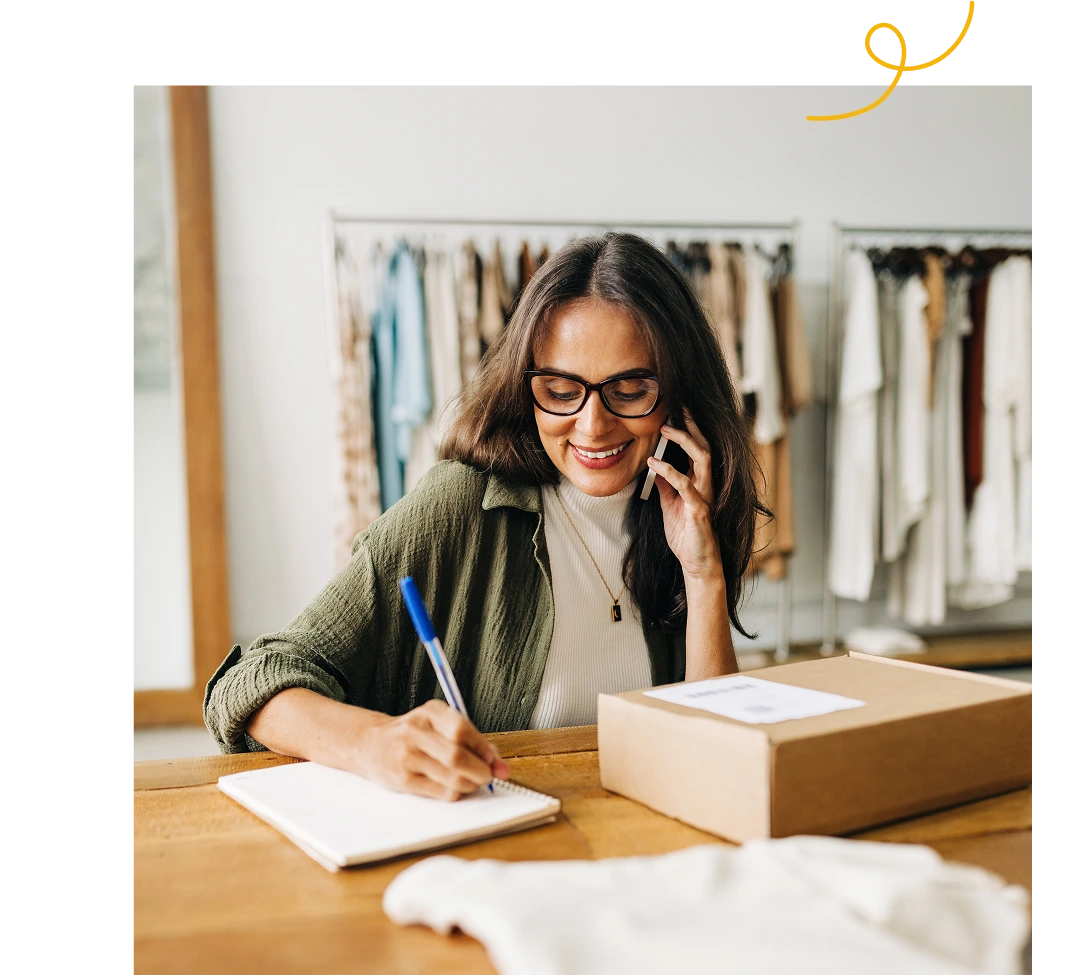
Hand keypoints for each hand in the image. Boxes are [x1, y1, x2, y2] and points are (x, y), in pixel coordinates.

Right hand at [357, 699, 510, 800]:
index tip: (494, 760)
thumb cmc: (412, 734)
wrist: (371, 744)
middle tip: (488, 776)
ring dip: (470, 784)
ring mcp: (407, 756)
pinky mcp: (402, 779)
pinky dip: (455, 793)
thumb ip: (468, 739)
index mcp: (430, 713)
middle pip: (457, 756)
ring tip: (473, 783)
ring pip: (450, 777)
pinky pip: (439, 791)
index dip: (483, 748)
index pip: (462, 729)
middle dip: (480, 770)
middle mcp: (416, 731)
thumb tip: (497, 762)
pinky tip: (455, 788)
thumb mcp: (436, 724)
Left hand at [646, 410, 722, 581]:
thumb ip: (666, 485)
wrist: (697, 563)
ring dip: (683, 441)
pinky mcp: (699, 510)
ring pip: (701, 459)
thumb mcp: (670, 505)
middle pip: (703, 446)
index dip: (687, 429)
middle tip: (677, 408)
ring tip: (665, 430)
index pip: (696, 449)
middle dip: (691, 425)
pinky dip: (669, 471)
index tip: (675, 411)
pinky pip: (686, 485)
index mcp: (699, 482)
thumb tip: (654, 466)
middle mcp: (705, 485)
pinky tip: (653, 464)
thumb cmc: (686, 535)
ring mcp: (705, 496)